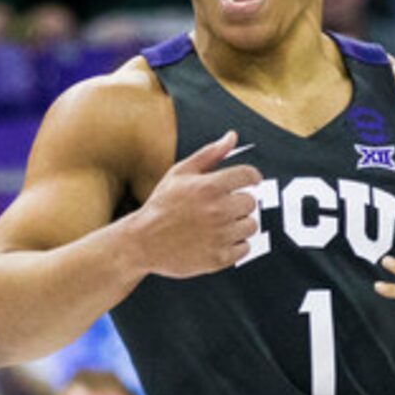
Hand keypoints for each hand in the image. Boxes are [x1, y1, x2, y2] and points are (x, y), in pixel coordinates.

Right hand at [125, 130, 262, 278]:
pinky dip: (234, 245)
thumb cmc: (162, 205)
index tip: (250, 182)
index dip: (252, 177)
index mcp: (209, 187)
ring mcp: (220, 236)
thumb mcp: (180, 173)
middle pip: (251, 202)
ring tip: (217, 225)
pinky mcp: (220, 258)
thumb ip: (210, 154)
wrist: (143, 242)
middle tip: (220, 207)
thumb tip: (232, 136)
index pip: (248, 176)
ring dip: (238, 224)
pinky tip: (216, 240)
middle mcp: (218, 211)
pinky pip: (245, 248)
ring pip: (251, 226)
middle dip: (238, 203)